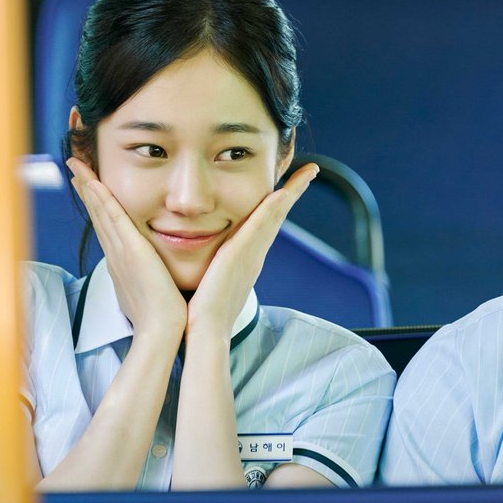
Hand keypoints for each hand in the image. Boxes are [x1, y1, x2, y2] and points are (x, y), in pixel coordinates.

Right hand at [67, 157, 185, 342]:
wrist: (164, 329)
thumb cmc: (165, 313)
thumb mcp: (157, 286)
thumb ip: (156, 272)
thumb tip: (160, 269)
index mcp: (124, 260)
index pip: (108, 225)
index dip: (97, 204)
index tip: (90, 185)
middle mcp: (116, 253)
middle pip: (98, 214)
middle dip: (86, 189)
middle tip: (74, 167)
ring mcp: (120, 251)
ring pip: (101, 212)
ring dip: (88, 187)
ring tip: (77, 166)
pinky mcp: (130, 251)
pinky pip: (113, 219)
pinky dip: (102, 200)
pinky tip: (94, 182)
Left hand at [186, 163, 318, 339]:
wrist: (205, 330)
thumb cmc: (201, 311)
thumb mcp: (208, 282)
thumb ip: (209, 268)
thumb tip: (193, 260)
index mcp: (246, 259)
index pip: (264, 225)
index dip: (276, 206)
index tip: (285, 189)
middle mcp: (255, 253)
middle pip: (277, 216)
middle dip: (293, 192)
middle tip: (309, 172)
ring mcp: (253, 253)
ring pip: (275, 215)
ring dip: (292, 192)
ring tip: (307, 172)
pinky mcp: (243, 253)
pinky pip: (264, 223)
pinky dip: (276, 206)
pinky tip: (283, 190)